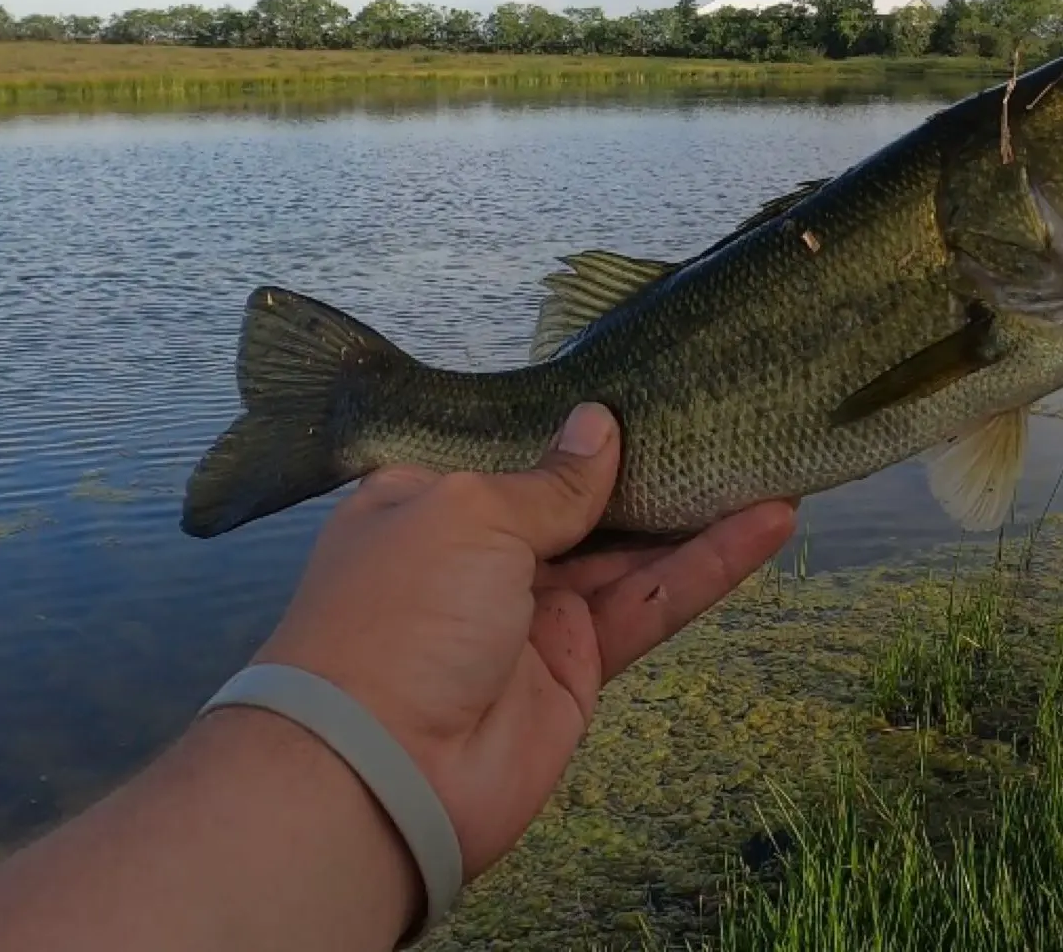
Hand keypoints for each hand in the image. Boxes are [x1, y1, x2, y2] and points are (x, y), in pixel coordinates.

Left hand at [254, 404, 795, 878]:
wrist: (385, 771)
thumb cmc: (405, 610)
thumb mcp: (468, 514)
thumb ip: (547, 480)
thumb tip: (597, 424)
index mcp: (427, 499)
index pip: (509, 449)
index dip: (571, 423)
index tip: (640, 383)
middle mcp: (477, 550)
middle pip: (574, 499)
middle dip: (641, 463)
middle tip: (721, 414)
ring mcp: (529, 611)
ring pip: (626, 549)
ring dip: (695, 510)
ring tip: (768, 456)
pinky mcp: (579, 666)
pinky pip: (650, 603)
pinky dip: (708, 566)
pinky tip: (768, 524)